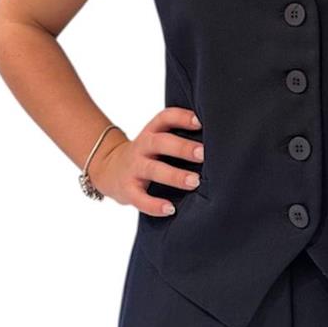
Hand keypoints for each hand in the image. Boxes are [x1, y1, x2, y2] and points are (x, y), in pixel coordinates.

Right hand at [89, 107, 204, 215]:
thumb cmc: (147, 154)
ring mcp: (133, 168)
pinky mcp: (127, 189)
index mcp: (152, 132)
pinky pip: (139, 198)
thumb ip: (179, 136)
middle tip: (203, 154)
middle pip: (161, 142)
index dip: (182, 117)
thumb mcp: (157, 139)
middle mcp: (142, 146)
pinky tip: (170, 209)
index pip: (165, 118)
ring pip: (153, 169)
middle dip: (182, 147)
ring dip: (174, 175)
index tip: (200, 122)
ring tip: (195, 182)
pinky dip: (154, 205)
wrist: (108, 169)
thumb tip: (218, 140)